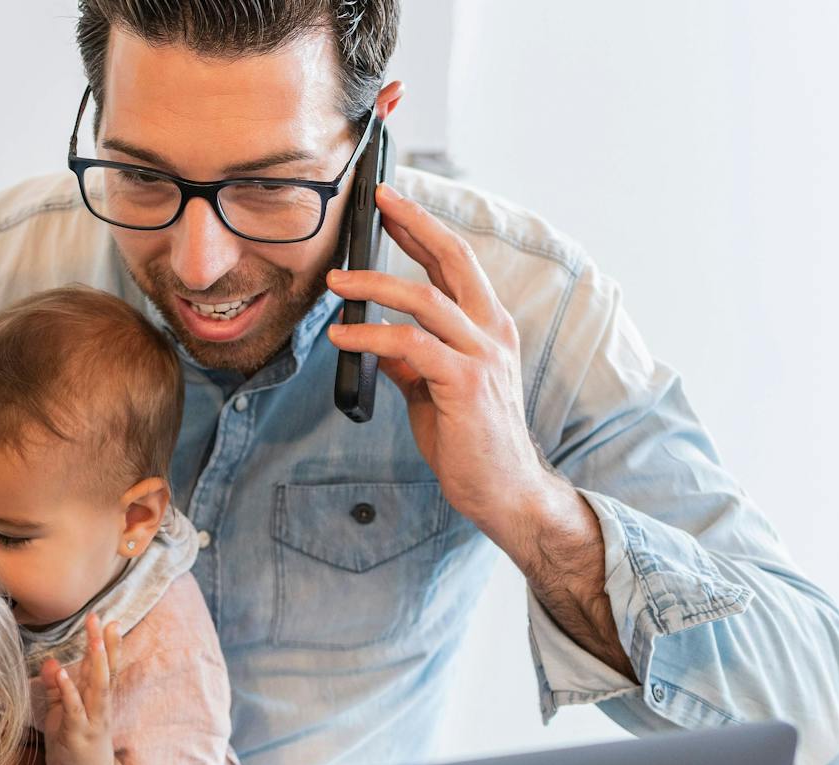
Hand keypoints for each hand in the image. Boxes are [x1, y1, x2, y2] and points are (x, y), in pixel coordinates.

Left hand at [39, 613, 133, 764]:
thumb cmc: (75, 746)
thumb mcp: (64, 713)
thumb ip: (57, 688)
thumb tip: (52, 662)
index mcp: (96, 700)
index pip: (104, 667)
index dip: (105, 643)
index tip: (106, 619)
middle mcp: (99, 707)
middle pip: (105, 671)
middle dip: (104, 645)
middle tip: (103, 619)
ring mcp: (91, 721)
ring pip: (98, 688)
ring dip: (97, 663)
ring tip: (94, 641)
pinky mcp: (78, 735)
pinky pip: (75, 710)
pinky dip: (69, 691)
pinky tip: (64, 674)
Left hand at [326, 183, 571, 552]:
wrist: (503, 491)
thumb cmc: (471, 441)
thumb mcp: (434, 390)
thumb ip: (410, 360)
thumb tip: (374, 339)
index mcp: (488, 328)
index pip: (455, 264)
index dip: (423, 230)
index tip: (392, 204)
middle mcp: (491, 333)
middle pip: (453, 259)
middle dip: (414, 224)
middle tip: (378, 201)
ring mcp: (482, 356)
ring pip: (425, 298)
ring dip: (374, 284)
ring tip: (335, 283)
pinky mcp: (465, 384)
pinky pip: (410, 345)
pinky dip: (371, 334)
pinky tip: (342, 335)